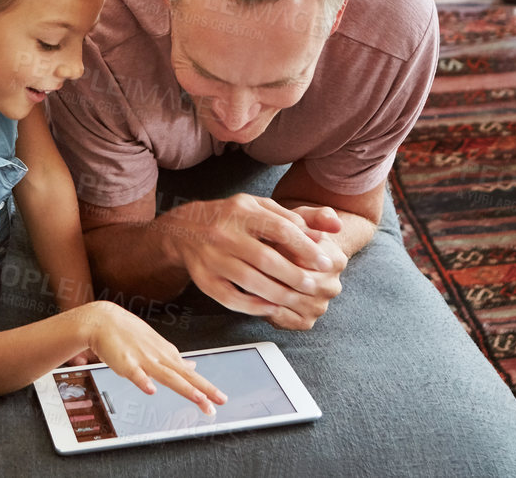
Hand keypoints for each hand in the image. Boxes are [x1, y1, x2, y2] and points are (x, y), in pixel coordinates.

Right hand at [77, 301, 226, 415]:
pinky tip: (151, 390)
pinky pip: (135, 374)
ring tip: (199, 398)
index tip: (219, 399)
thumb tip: (192, 366)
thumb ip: (174, 359)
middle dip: (203, 390)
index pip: (190, 375)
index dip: (206, 388)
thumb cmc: (128, 333)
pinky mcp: (126, 363)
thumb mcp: (156, 345)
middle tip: (219, 401)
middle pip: (185, 376)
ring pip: (167, 375)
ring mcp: (143, 359)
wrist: (103, 320)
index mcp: (167, 354)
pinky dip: (143, 382)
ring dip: (184, 387)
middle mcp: (159, 357)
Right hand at [164, 194, 344, 329]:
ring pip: (249, 281)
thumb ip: (298, 217)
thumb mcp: (262, 207)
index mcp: (242, 211)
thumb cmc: (233, 218)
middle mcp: (224, 233)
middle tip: (313, 285)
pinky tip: (271, 306)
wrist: (185, 229)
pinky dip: (253, 305)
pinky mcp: (203, 279)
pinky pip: (230, 298)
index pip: (280, 229)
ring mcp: (211, 258)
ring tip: (296, 297)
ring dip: (278, 293)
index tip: (325, 262)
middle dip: (294, 275)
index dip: (306, 247)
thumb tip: (330, 230)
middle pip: (265, 258)